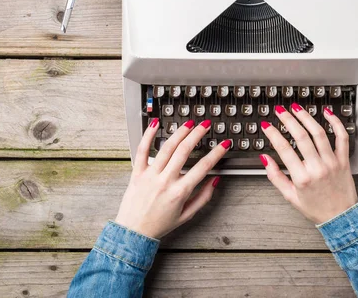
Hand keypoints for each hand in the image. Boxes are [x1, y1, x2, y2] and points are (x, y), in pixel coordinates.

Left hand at [115, 119, 230, 238]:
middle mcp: (165, 181)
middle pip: (184, 151)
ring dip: (179, 132)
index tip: (224, 144)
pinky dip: (148, 136)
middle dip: (197, 135)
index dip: (217, 153)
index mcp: (180, 192)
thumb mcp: (187, 215)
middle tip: (205, 126)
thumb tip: (215, 180)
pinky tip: (156, 124)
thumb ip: (203, 197)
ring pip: (167, 148)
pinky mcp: (137, 173)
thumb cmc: (159, 225)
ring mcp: (150, 175)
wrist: (133, 232)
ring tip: (189, 123)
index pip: (203, 167)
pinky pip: (142, 150)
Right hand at [260, 104, 357, 224]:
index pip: (284, 149)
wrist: (341, 217)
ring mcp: (332, 162)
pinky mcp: (344, 160)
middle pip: (301, 137)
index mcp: (302, 178)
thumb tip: (265, 159)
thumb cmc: (316, 208)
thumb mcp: (290, 197)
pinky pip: (342, 137)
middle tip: (280, 111)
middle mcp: (317, 168)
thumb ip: (275, 177)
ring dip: (306, 118)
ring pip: (319, 133)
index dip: (273, 134)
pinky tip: (327, 114)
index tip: (267, 125)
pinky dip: (336, 123)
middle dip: (288, 120)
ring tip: (297, 108)